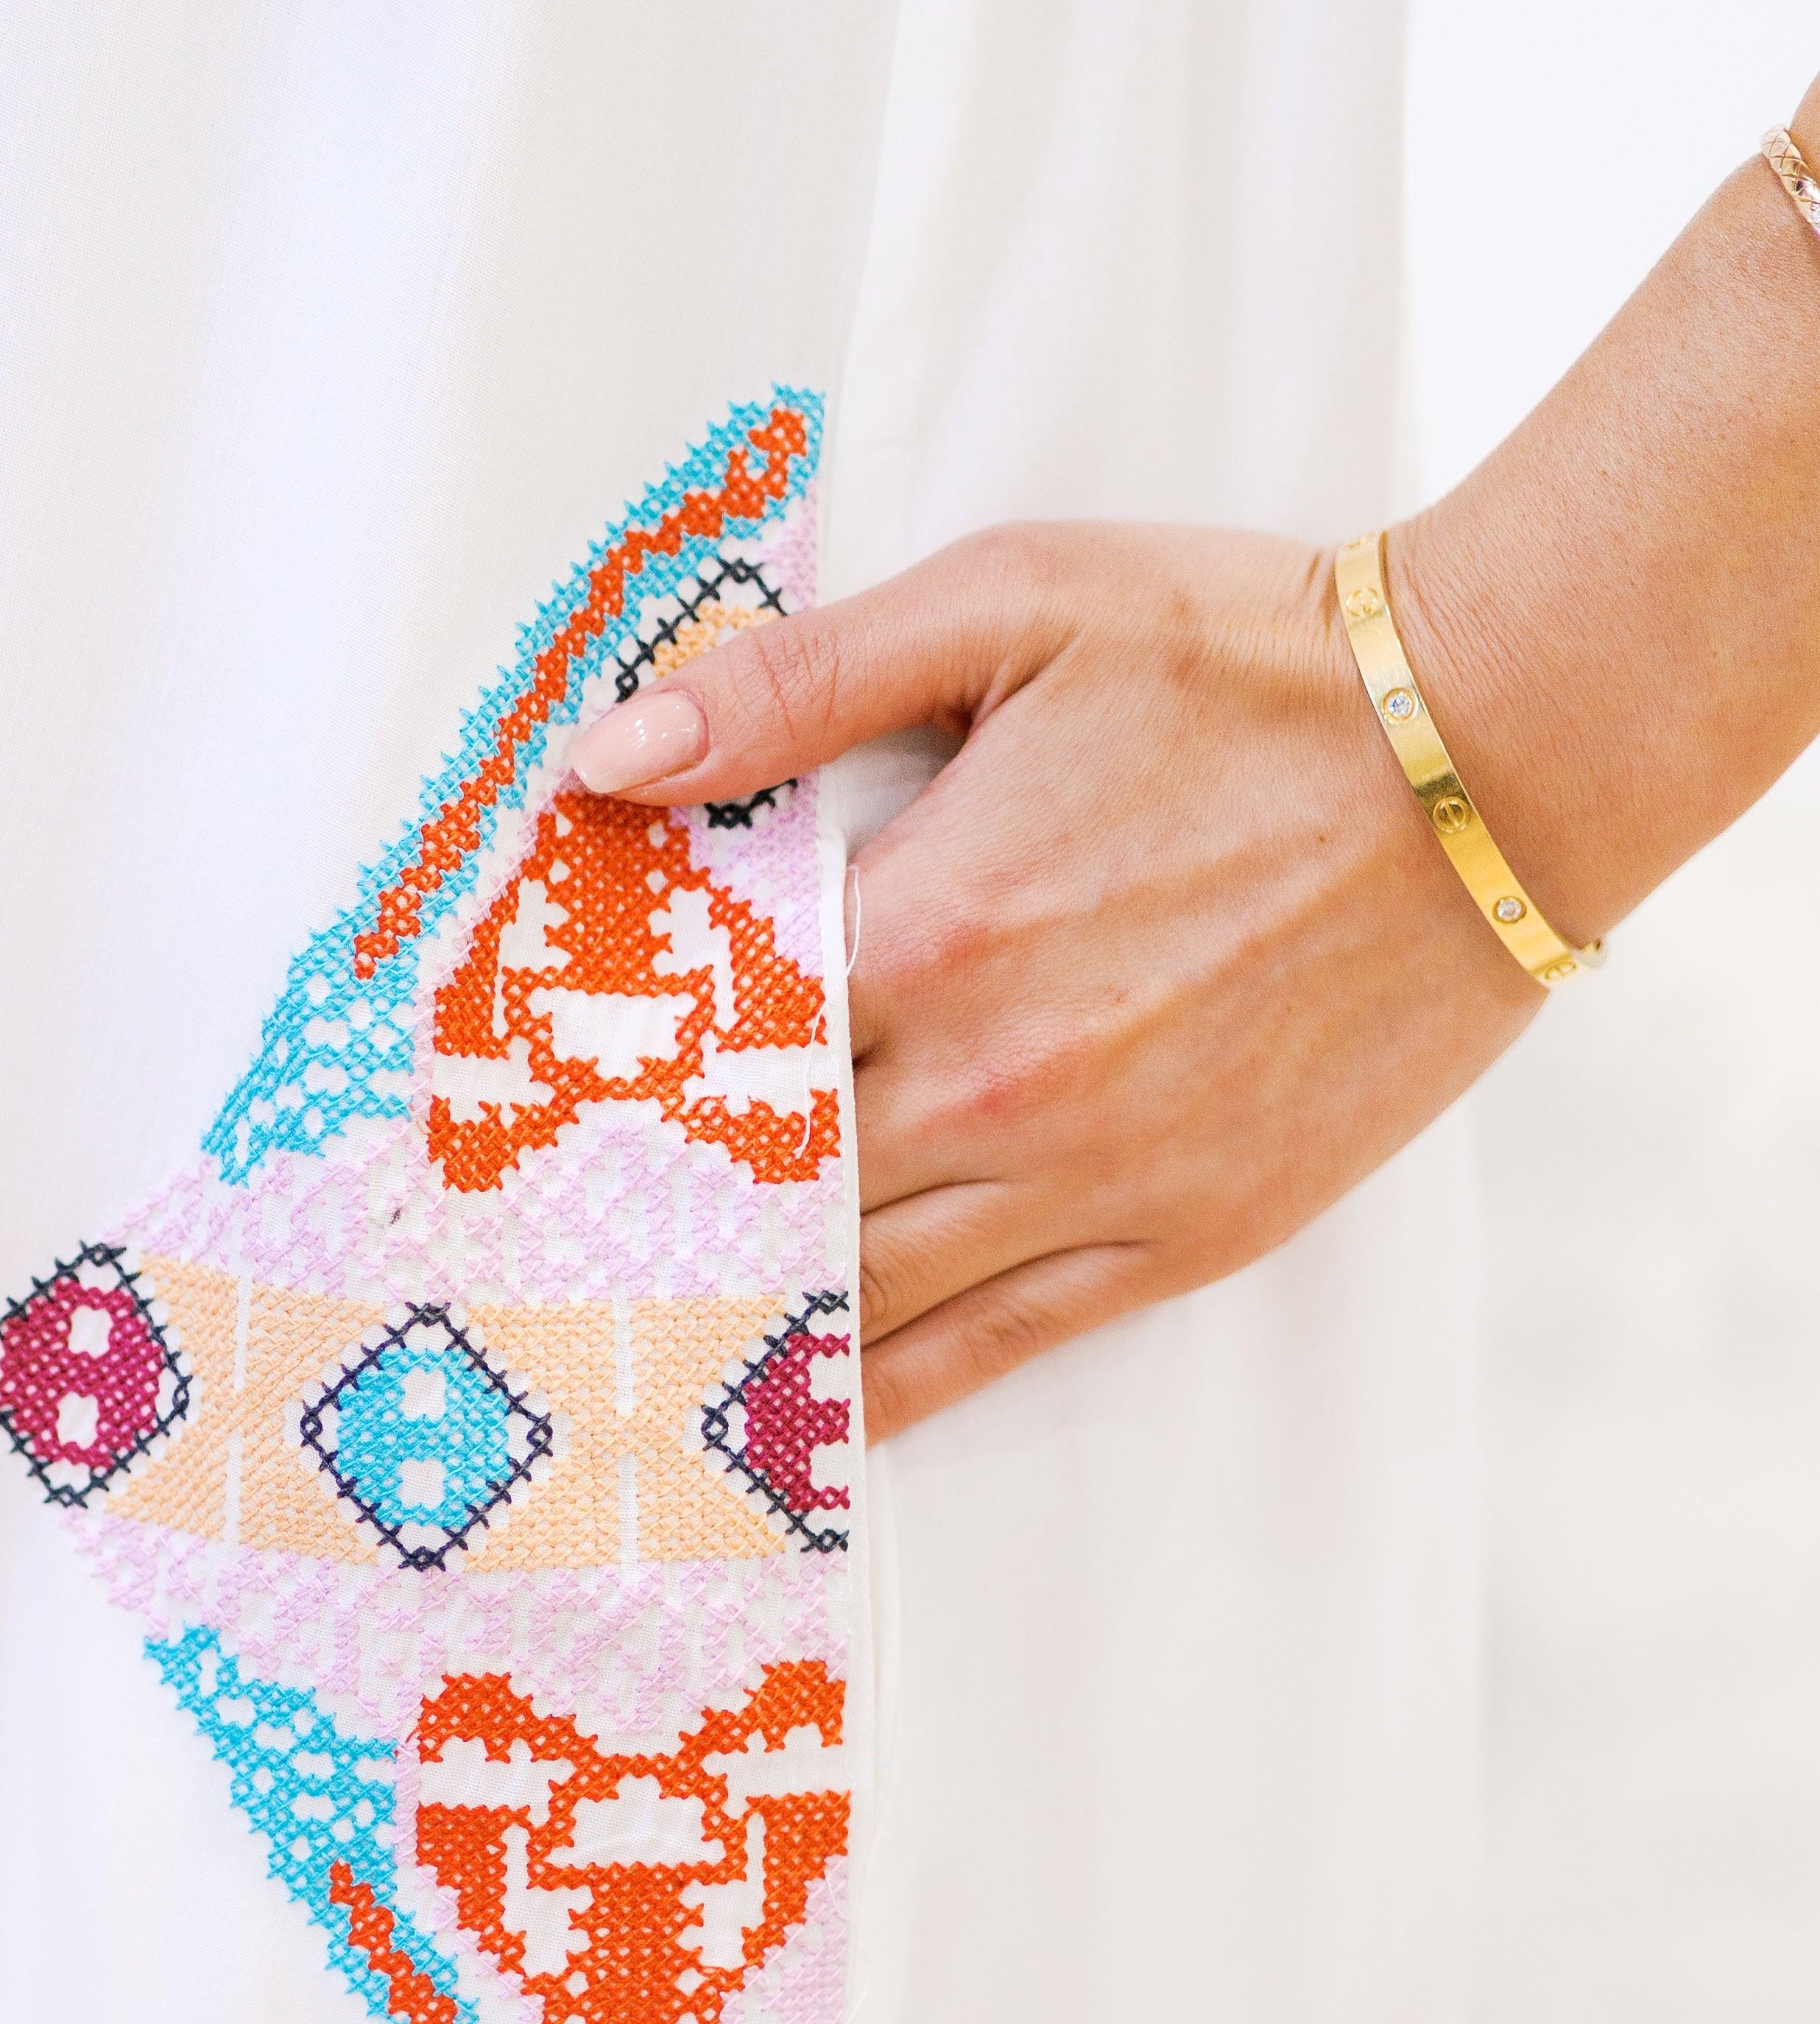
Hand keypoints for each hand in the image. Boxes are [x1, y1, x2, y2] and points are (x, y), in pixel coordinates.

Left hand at [567, 520, 1533, 1436]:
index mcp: (932, 926)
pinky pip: (988, 1350)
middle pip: (766, 1194)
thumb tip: (612, 757)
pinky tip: (806, 1417)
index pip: (712, 1040)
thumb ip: (798, 684)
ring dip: (750, 1329)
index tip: (529, 1126)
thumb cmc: (1256, 661)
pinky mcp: (1178, 1236)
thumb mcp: (1016, 606)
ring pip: (861, 1296)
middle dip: (658, 1228)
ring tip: (641, 1366)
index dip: (615, 1082)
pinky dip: (883, 1392)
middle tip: (548, 1274)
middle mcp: (992, 1080)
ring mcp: (1088, 1177)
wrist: (1495, 752)